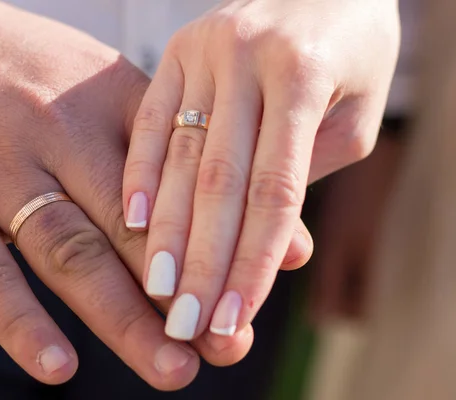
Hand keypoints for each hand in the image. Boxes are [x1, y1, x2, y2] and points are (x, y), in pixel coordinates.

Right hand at [0, 0, 201, 388]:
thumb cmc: (4, 61)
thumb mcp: (87, 77)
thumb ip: (154, 135)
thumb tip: (223, 188)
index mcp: (104, 97)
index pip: (180, 173)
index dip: (225, 229)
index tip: (267, 277)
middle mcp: (56, 131)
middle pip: (135, 225)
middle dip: (187, 289)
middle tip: (228, 344)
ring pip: (72, 253)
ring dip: (125, 318)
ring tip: (172, 367)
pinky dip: (21, 323)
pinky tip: (59, 368)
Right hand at [122, 0, 399, 341]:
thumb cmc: (351, 49)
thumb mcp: (355, 110)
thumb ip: (307, 169)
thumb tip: (270, 240)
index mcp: (300, 72)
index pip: (274, 190)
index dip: (254, 260)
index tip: (232, 317)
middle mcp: (244, 58)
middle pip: (218, 180)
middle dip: (201, 258)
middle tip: (184, 320)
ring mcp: (202, 51)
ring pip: (178, 155)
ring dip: (165, 229)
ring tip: (156, 287)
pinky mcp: (174, 52)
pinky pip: (150, 119)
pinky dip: (140, 173)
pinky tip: (130, 222)